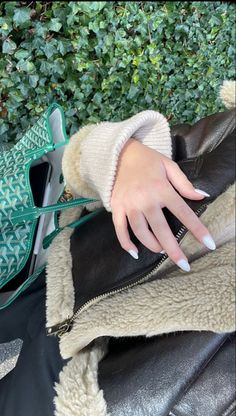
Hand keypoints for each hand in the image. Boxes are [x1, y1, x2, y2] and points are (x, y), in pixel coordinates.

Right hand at [110, 138, 215, 271]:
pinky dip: (126, 243)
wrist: (120, 153)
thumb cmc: (148, 160)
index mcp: (162, 189)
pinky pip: (120, 229)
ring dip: (152, 245)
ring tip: (161, 251)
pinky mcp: (117, 207)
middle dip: (173, 249)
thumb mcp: (169, 166)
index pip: (184, 213)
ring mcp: (129, 205)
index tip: (209, 244)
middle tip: (184, 264)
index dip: (198, 229)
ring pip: (141, 232)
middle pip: (161, 230)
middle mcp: (145, 199)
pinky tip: (134, 252)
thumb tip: (202, 196)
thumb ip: (185, 184)